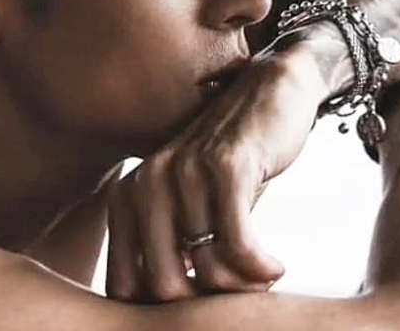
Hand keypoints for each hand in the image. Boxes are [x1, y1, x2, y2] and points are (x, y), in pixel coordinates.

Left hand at [106, 48, 324, 302]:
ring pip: (207, 269)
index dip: (164, 313)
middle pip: (164, 286)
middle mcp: (147, 184)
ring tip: (261, 277)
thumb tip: (173, 316)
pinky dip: (259, 268)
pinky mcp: (225, 165)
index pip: (125, 286)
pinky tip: (274, 266)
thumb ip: (172, 250)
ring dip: (242, 287)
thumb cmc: (231, 163)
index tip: (203, 308)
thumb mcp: (192, 205)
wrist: (271, 91)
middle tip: (239, 296)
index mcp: (128, 198)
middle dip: (206, 306)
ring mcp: (184, 172)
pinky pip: (238, 244)